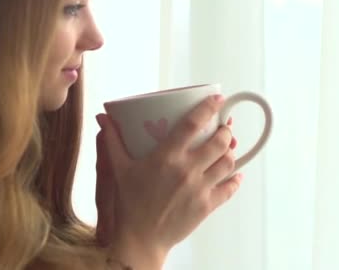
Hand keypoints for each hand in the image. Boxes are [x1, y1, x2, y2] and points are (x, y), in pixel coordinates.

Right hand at [96, 95, 242, 268]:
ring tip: (228, 147)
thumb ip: (112, 140)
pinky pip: (230, 188)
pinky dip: (236, 179)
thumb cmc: (128, 202)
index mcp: (166, 157)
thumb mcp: (118, 168)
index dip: (208, 108)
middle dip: (225, 131)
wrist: (139, 239)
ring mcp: (199, 189)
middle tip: (223, 127)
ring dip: (231, 152)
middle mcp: (186, 170)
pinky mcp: (207, 206)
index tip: (218, 99)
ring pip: (228, 163)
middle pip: (219, 142)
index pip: (192, 124)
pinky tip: (235, 174)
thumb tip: (102, 118)